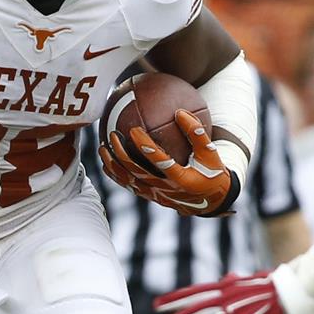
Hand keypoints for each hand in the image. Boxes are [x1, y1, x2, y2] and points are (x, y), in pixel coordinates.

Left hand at [99, 110, 234, 215]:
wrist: (210, 202)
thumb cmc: (211, 172)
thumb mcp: (210, 153)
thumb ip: (197, 133)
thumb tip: (180, 111)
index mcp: (181, 178)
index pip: (159, 161)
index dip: (146, 146)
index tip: (134, 130)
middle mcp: (165, 189)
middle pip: (136, 172)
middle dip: (122, 154)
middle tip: (113, 135)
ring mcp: (155, 195)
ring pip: (128, 181)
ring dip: (113, 165)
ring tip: (102, 147)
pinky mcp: (149, 197)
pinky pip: (128, 186)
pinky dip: (116, 175)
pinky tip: (106, 162)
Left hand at [151, 270, 293, 313]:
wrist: (296, 287)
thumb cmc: (276, 284)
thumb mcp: (250, 281)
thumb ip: (235, 282)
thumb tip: (228, 278)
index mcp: (225, 288)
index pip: (193, 293)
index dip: (174, 299)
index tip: (156, 305)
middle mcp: (226, 299)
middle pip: (193, 312)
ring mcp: (236, 313)